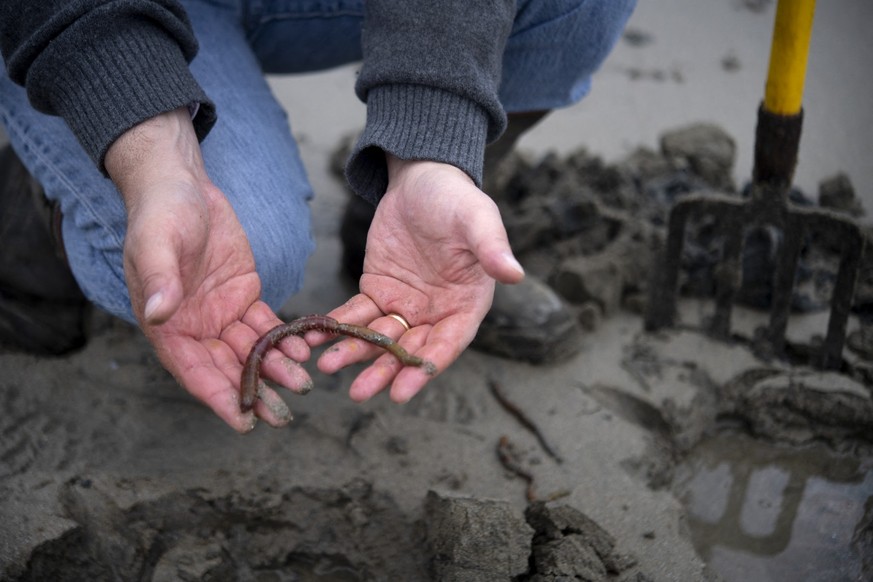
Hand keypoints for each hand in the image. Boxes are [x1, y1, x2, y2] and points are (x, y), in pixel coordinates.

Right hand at [105, 108, 311, 431]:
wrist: (183, 185)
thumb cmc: (161, 213)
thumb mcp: (157, 243)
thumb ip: (159, 280)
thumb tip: (158, 314)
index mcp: (167, 325)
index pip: (194, 372)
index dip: (219, 399)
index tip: (244, 424)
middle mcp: (194, 327)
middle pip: (227, 370)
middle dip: (254, 393)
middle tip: (283, 416)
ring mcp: (221, 314)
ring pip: (251, 352)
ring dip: (276, 369)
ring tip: (303, 383)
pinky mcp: (244, 296)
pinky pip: (267, 325)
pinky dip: (285, 339)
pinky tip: (306, 349)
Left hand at [314, 155, 523, 402]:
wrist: (423, 180)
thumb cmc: (456, 199)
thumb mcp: (477, 219)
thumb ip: (492, 248)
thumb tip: (515, 274)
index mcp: (466, 304)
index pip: (446, 344)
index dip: (424, 368)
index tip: (401, 392)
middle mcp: (436, 313)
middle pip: (409, 349)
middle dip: (384, 371)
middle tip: (358, 392)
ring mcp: (404, 305)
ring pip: (379, 337)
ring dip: (355, 353)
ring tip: (327, 365)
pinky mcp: (377, 290)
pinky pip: (356, 314)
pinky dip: (337, 325)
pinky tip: (314, 336)